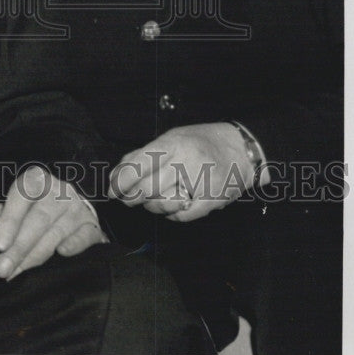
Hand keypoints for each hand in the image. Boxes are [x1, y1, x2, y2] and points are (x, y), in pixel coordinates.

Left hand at [0, 164, 106, 280]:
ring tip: (16, 273)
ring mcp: (77, 207)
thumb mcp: (15, 204)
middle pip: (39, 218)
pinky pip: (84, 236)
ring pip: (56, 232)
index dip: (9, 220)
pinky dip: (73, 245)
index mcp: (37, 179)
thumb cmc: (34, 208)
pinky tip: (62, 253)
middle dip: (19, 247)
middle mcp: (59, 190)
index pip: (22, 195)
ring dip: (35, 256)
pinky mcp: (91, 225)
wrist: (68, 208)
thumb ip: (1, 213)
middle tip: (2, 269)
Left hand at [108, 122, 262, 222]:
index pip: (139, 164)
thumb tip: (119, 171)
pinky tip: (171, 206)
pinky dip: (171, 215)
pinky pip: (181, 216)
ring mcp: (200, 183)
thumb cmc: (202, 142)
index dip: (120, 180)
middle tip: (126, 199)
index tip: (111, 190)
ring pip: (161, 204)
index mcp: (174, 143)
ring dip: (151, 206)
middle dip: (131, 197)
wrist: (242, 150)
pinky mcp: (211, 201)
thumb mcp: (172, 137)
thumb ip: (146, 153)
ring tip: (151, 200)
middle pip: (147, 187)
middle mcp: (186, 161)